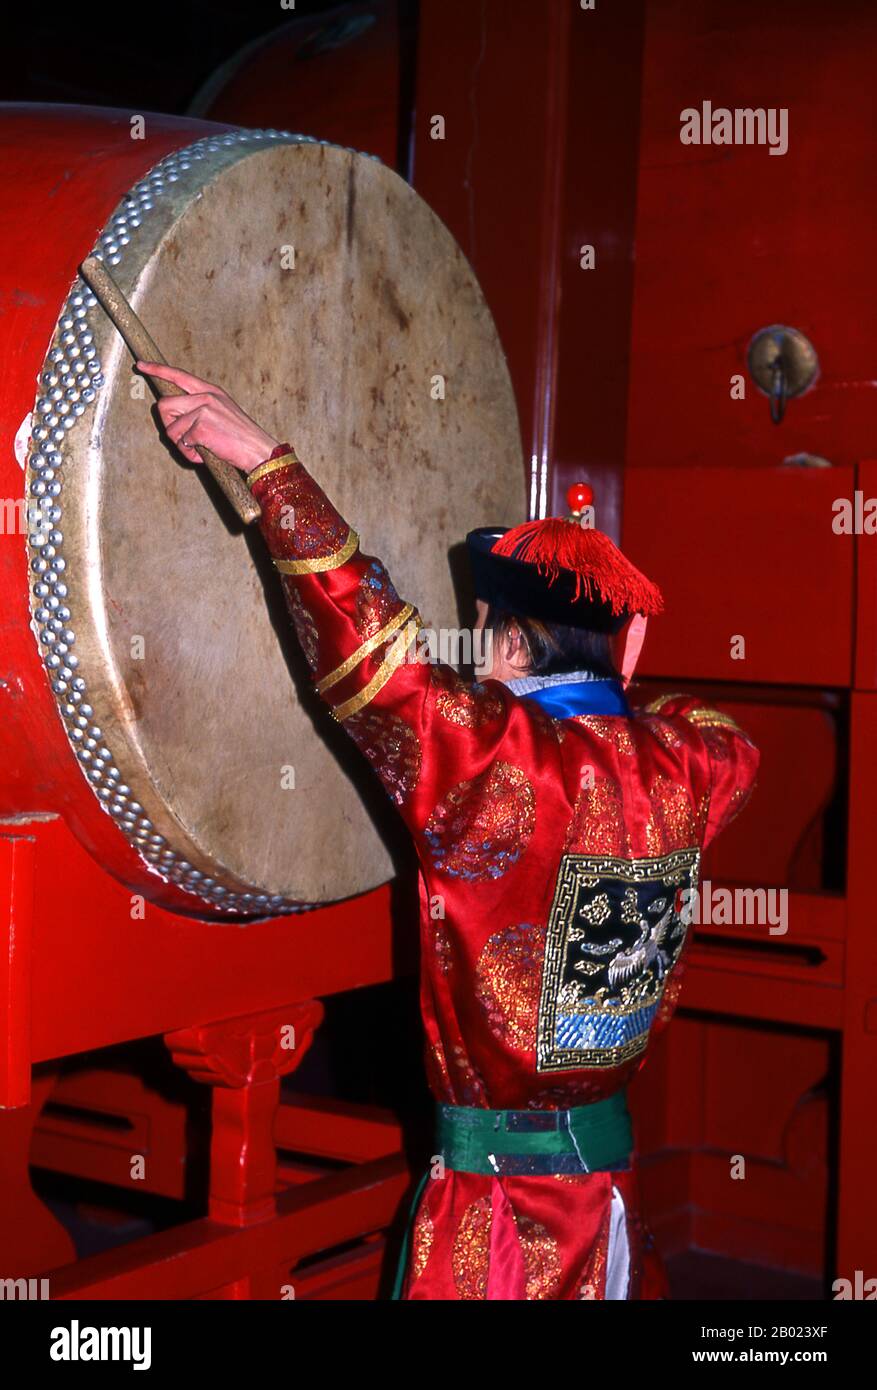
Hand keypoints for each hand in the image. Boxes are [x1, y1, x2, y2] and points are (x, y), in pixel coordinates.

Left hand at [135, 362, 279, 473]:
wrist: (259, 451)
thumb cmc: (241, 438)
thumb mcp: (223, 412)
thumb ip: (200, 407)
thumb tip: (175, 416)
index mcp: (211, 391)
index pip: (179, 375)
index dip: (157, 369)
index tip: (141, 365)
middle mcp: (206, 396)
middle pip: (165, 405)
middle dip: (168, 425)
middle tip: (183, 439)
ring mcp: (204, 410)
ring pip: (171, 428)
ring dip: (180, 444)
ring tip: (198, 449)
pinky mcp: (202, 427)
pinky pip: (182, 443)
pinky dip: (190, 455)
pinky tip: (204, 456)